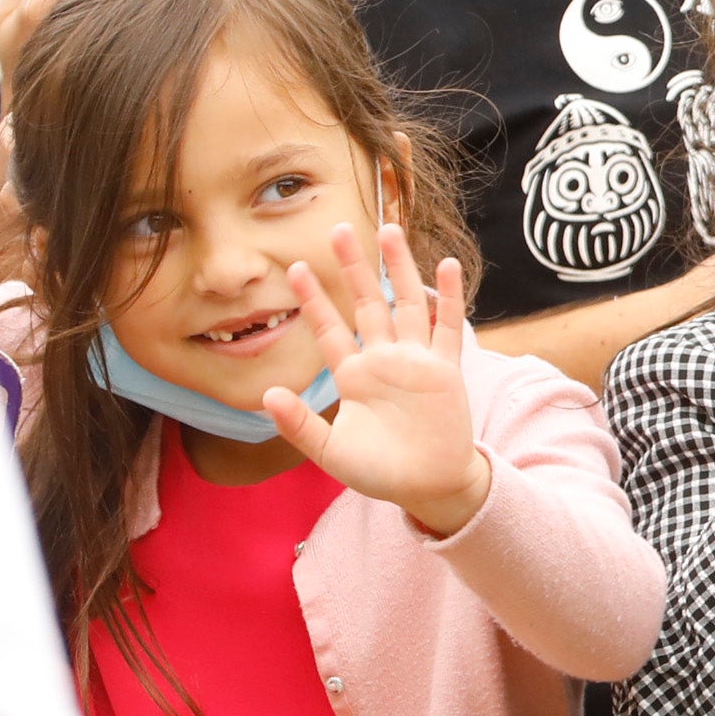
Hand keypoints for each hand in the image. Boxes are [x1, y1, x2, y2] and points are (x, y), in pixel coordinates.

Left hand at [266, 222, 495, 536]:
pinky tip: (445, 265)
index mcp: (354, 376)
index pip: (330, 328)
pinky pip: (446, 327)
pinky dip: (447, 296)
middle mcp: (383, 359)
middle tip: (338, 228)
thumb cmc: (379, 472)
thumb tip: (267, 395)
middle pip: (367, 302)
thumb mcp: (330, 452)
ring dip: (399, 268)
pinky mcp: (445, 369)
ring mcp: (416, 361)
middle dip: (353, 267)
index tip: (294, 267)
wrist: (428, 487)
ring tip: (388, 230)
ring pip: (406, 303)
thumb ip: (300, 425)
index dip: (313, 299)